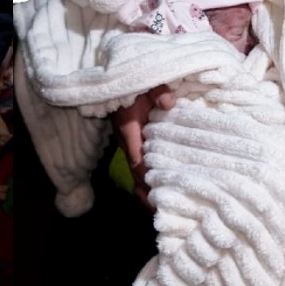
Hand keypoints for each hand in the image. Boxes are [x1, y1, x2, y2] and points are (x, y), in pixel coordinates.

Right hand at [111, 84, 174, 209]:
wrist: (115, 75)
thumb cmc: (133, 79)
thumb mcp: (147, 80)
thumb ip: (157, 90)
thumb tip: (169, 103)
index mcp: (128, 129)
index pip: (137, 162)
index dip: (147, 181)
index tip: (158, 197)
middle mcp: (125, 139)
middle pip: (136, 171)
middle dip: (147, 191)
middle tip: (162, 210)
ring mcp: (126, 139)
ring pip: (136, 167)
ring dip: (146, 184)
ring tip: (160, 203)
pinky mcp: (130, 136)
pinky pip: (137, 159)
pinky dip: (145, 173)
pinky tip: (157, 181)